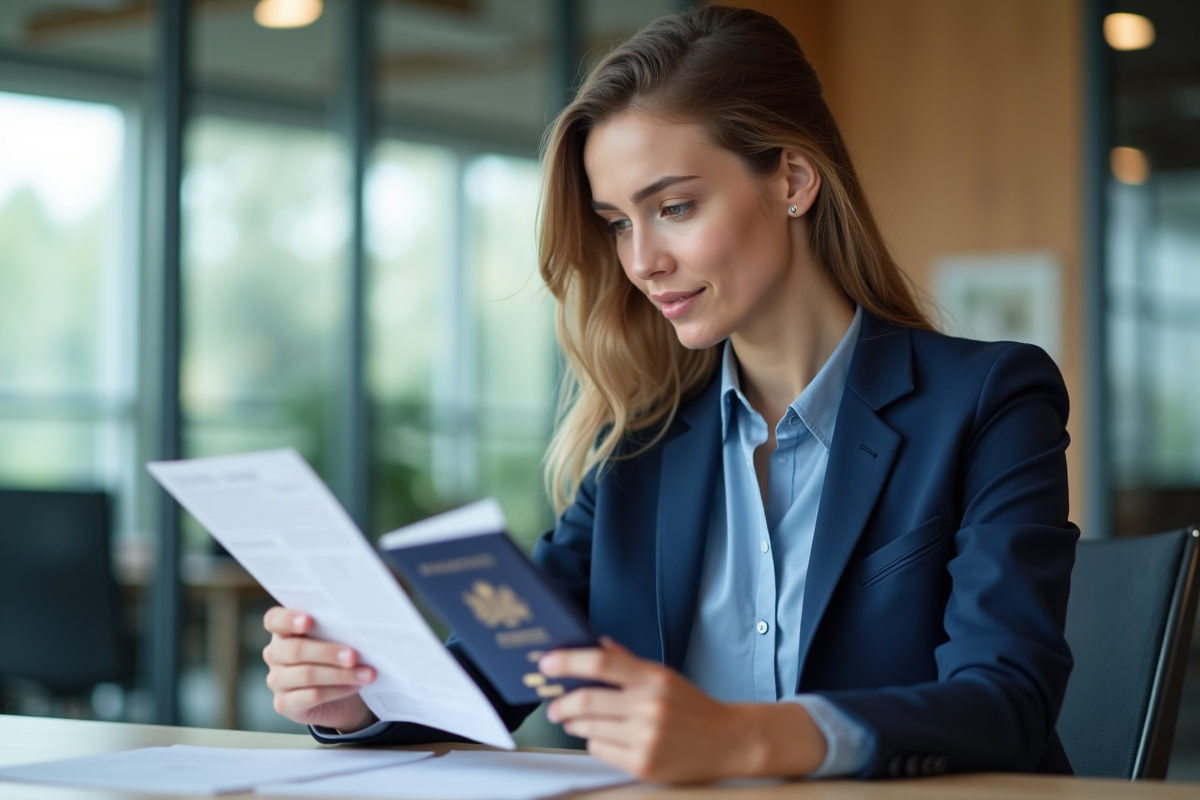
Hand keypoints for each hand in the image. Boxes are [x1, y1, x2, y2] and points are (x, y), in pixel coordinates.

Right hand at [262, 607, 377, 731]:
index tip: (309, 621)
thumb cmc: (337, 659)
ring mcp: (276, 681)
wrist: (340, 697)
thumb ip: (335, 631)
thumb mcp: (335, 641)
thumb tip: (356, 629)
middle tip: (354, 656)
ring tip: (366, 674)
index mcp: (283, 632)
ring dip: (340, 674)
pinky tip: (354, 687)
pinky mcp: (284, 704)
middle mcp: (274, 655)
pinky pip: (312, 696)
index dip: (288, 619)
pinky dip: (337, 691)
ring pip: (306, 674)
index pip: (274, 620)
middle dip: (328, 652)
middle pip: (295, 650)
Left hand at [540, 638, 826, 782]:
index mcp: (653, 678)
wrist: (729, 741)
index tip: (547, 663)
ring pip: (590, 728)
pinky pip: (602, 751)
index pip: (601, 662)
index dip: (568, 661)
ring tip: (574, 720)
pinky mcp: (645, 764)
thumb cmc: (693, 707)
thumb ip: (629, 661)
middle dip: (562, 703)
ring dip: (575, 724)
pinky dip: (595, 743)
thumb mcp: (664, 676)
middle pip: (587, 699)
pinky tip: (602, 737)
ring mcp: (647, 737)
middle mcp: (649, 706)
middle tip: (554, 704)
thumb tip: (598, 643)